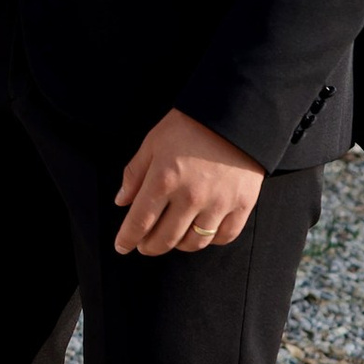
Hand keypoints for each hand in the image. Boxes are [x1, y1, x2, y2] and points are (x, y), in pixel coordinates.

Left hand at [112, 109, 262, 255]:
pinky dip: (210, 240)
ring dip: (178, 245)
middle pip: (165, 239)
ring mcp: (218, 204)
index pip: (139, 221)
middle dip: (150, 246)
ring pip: (194, 243)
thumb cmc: (190, 127)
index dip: (127, 238)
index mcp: (164, 180)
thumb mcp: (153, 143)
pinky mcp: (242, 205)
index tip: (121, 246)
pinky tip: (201, 231)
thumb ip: (135, 174)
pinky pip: (224, 237)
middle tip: (144, 244)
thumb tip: (122, 202)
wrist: (235, 117)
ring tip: (172, 236)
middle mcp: (190, 197)